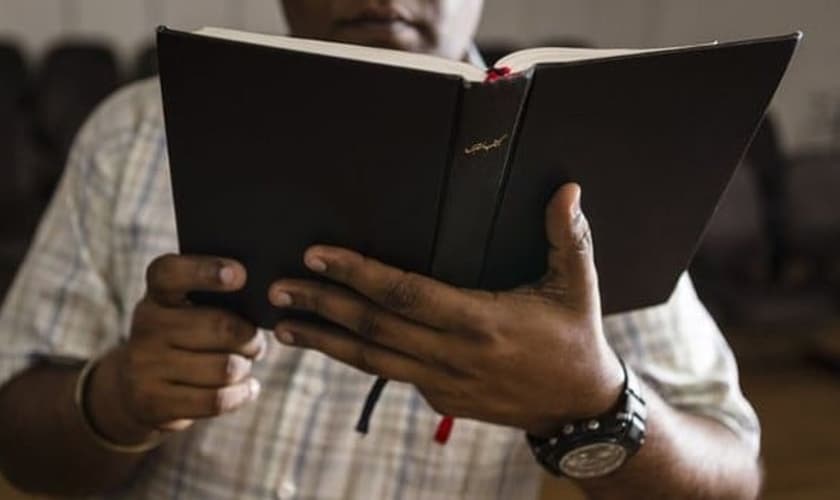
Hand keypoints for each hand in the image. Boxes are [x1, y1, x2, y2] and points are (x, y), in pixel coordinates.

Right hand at [88, 255, 265, 443]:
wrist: (135, 389)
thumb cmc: (184, 338)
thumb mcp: (187, 310)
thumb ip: (217, 298)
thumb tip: (265, 299)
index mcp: (158, 294)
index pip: (171, 273)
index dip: (206, 271)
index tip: (240, 274)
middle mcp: (146, 325)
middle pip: (220, 326)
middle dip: (249, 337)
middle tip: (254, 341)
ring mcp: (144, 366)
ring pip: (225, 367)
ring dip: (244, 367)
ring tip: (242, 365)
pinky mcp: (153, 402)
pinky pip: (216, 399)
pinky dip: (241, 394)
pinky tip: (246, 388)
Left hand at [268, 183, 623, 435]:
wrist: (578, 409)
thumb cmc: (576, 337)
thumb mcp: (578, 285)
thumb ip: (567, 236)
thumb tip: (568, 189)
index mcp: (482, 321)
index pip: (406, 293)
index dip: (357, 274)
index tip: (317, 255)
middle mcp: (455, 355)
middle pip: (374, 327)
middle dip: (321, 306)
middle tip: (277, 289)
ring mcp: (444, 383)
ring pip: (371, 360)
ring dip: (323, 341)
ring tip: (281, 326)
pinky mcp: (441, 400)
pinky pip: (390, 373)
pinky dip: (356, 357)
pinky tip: (329, 343)